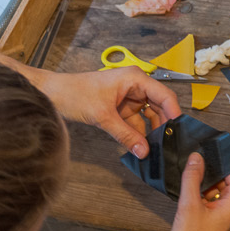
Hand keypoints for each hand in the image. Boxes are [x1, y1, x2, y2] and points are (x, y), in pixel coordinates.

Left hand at [35, 68, 181, 158]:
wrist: (51, 94)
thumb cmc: (74, 93)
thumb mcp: (102, 116)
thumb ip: (125, 135)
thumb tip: (144, 151)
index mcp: (135, 79)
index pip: (164, 95)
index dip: (174, 113)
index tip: (178, 131)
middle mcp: (135, 86)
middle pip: (159, 106)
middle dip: (162, 125)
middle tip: (167, 144)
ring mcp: (128, 97)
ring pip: (148, 116)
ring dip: (150, 131)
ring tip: (154, 148)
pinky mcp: (120, 108)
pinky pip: (135, 121)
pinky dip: (138, 133)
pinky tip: (140, 146)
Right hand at [158, 154, 229, 230]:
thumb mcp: (188, 206)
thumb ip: (192, 178)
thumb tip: (196, 157)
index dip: (222, 157)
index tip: (209, 146)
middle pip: (228, 179)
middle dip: (212, 171)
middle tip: (193, 161)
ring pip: (221, 191)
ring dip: (207, 185)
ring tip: (189, 178)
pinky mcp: (224, 224)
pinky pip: (218, 203)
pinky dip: (206, 197)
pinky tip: (191, 195)